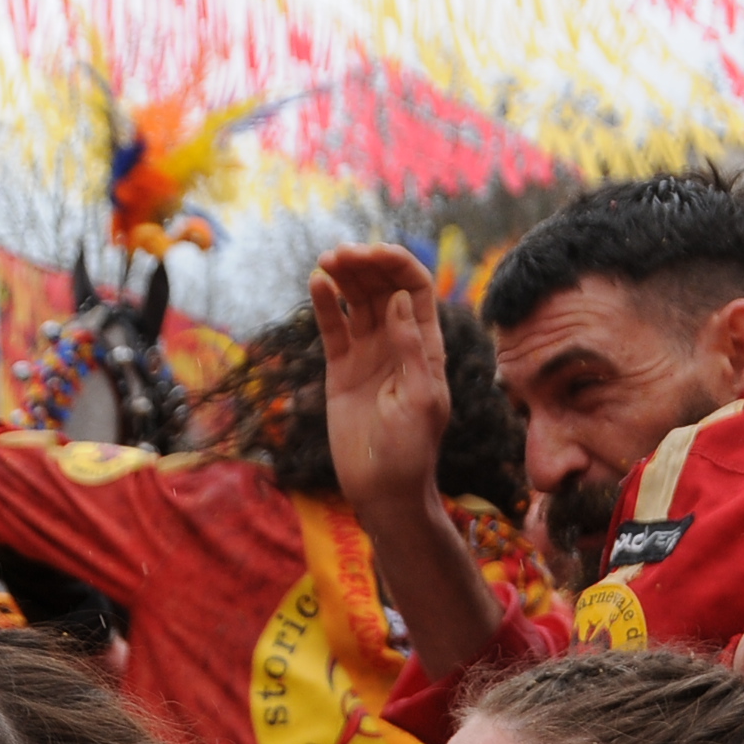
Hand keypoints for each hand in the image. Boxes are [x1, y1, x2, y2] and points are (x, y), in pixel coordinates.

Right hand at [310, 245, 449, 515]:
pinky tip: (317, 282)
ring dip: (345, 276)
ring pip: (357, 300)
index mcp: (427, 346)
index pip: (416, 289)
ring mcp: (369, 353)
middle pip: (383, 286)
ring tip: (327, 262)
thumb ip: (411, 348)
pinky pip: (333, 327)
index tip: (372, 254)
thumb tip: (399, 298)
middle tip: (341, 254)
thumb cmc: (411, 451)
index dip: (397, 265)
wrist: (383, 490)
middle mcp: (398, 341)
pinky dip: (325, 304)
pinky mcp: (342, 368)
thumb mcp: (421, 399)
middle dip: (366, 264)